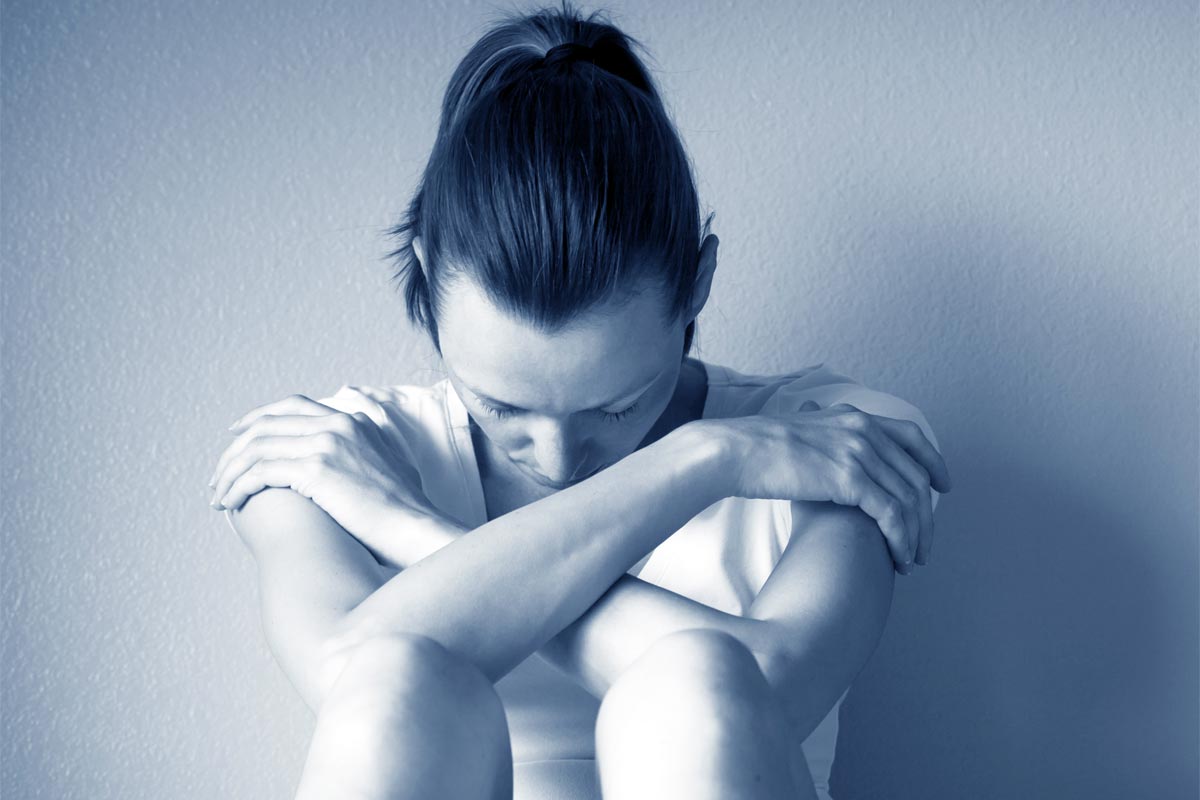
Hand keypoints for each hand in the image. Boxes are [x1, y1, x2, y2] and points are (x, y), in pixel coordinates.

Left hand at [208, 393, 437, 538]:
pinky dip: (238, 487)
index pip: (292, 406)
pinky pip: (259, 472)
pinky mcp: (316, 469)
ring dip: (230, 473)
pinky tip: (230, 504)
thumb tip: (354, 460)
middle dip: (234, 451)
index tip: (236, 434)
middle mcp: (337, 424)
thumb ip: (368, 450)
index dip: (258, 417)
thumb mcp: (391, 465)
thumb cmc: (403, 510)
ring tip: (218, 496)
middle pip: (266, 425)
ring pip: (256, 449)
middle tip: (218, 475)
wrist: (415, 526)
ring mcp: (326, 443)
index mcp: (352, 420)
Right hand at [715, 400, 951, 574]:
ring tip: (912, 561)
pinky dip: (900, 540)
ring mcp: (859, 453)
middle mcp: (864, 430)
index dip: (934, 462)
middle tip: (925, 545)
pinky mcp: (850, 479)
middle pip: (916, 475)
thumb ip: (821, 432)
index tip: (943, 486)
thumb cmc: (756, 449)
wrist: (735, 452)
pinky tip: (897, 558)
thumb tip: (818, 434)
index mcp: (854, 417)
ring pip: (909, 499)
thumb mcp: (800, 430)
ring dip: (916, 535)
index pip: (911, 436)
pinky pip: (892, 515)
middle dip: (926, 516)